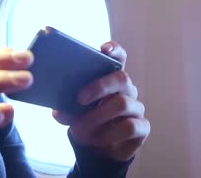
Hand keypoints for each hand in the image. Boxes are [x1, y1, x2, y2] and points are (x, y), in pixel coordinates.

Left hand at [53, 41, 149, 161]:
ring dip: (97, 117)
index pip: (119, 57)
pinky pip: (129, 126)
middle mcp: (127, 89)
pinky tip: (97, 139)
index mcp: (110, 78)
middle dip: (99, 87)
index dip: (114, 50)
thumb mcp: (74, 114)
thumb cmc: (87, 122)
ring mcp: (136, 107)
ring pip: (122, 103)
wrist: (98, 150)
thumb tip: (58, 111)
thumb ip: (67, 109)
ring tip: (80, 129)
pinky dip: (108, 134)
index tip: (104, 49)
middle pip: (121, 78)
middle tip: (79, 99)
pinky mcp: (142, 127)